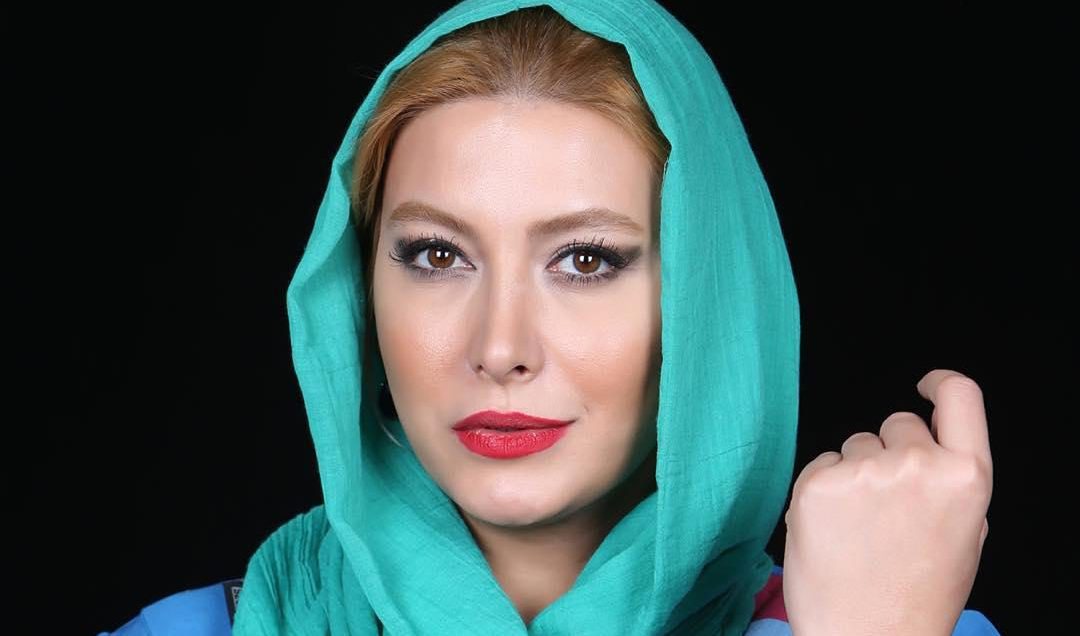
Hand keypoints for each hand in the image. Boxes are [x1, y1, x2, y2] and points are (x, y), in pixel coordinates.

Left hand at [781, 369, 992, 635]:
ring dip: (855, 472)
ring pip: (854, 444)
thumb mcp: (965, 536)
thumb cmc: (916, 596)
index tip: (925, 385)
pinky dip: (823, 488)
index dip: (941, 383)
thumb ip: (953, 482)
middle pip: (897, 424)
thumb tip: (933, 442)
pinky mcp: (816, 483)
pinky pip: (821, 464)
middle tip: (887, 507)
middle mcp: (917, 465)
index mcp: (966, 477)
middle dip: (890, 452)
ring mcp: (864, 472)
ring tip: (860, 527)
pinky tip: (833, 529)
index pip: (962, 396)